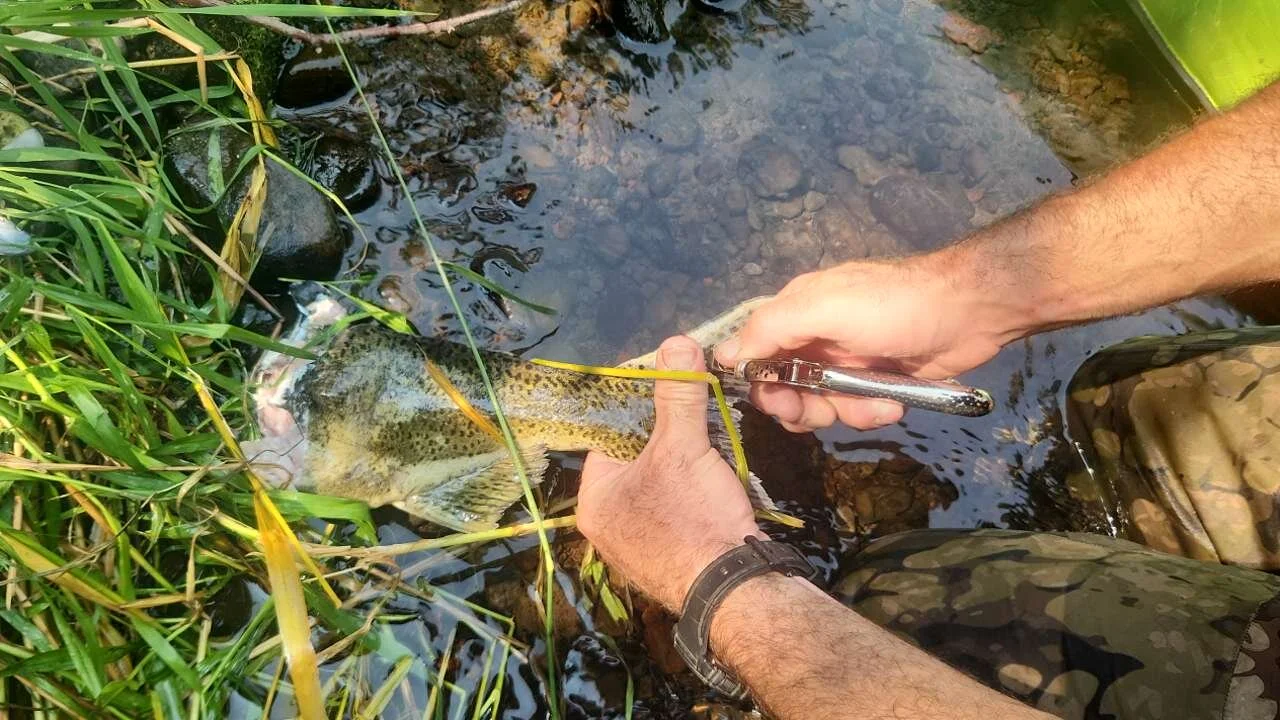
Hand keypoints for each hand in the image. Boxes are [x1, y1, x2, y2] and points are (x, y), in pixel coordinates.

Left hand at [577, 335, 763, 611]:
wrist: (732, 590)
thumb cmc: (693, 517)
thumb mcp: (683, 447)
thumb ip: (678, 393)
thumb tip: (676, 341)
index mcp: (594, 498)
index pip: (609, 433)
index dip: (638, 403)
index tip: (666, 379)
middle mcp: (607, 524)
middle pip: (635, 458)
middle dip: (665, 432)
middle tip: (693, 408)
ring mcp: (638, 545)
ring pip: (658, 483)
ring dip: (683, 460)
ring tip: (707, 438)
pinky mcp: (669, 557)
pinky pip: (675, 508)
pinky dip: (693, 489)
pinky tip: (714, 478)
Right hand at [715, 254, 1019, 431]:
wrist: (969, 311)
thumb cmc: (892, 306)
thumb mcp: (823, 308)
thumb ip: (770, 329)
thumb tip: (721, 354)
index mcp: (795, 313)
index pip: (755, 356)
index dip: (762, 384)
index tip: (782, 398)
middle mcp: (814, 339)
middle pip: (785, 389)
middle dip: (803, 406)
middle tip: (824, 409)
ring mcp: (845, 363)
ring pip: (821, 406)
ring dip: (845, 412)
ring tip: (877, 403)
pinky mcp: (874, 383)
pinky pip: (855, 410)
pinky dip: (872, 412)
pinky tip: (895, 403)